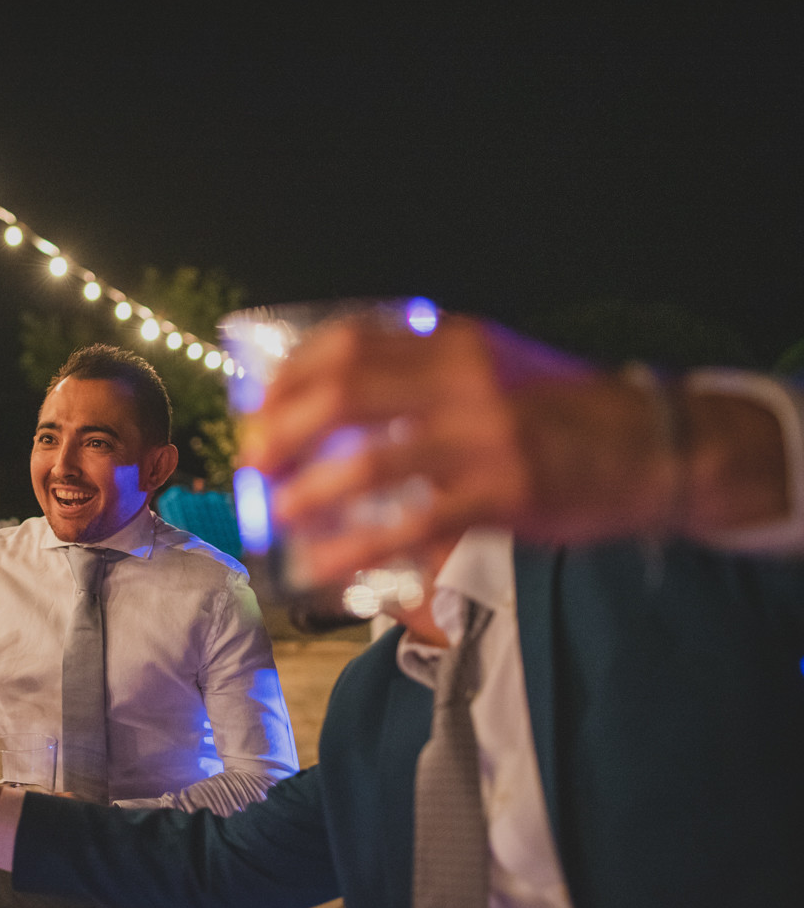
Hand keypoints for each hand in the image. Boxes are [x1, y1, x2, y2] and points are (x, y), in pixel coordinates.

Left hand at [241, 314, 672, 583]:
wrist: (654, 443)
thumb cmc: (560, 410)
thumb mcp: (493, 367)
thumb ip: (424, 376)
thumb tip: (333, 403)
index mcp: (455, 342)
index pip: (349, 343)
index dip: (290, 377)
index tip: (257, 408)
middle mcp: (463, 381)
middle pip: (343, 394)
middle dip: (282, 430)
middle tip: (252, 461)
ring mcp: (482, 438)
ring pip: (368, 463)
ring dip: (308, 490)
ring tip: (276, 512)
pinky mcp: (502, 494)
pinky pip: (409, 525)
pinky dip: (353, 547)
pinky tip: (320, 564)